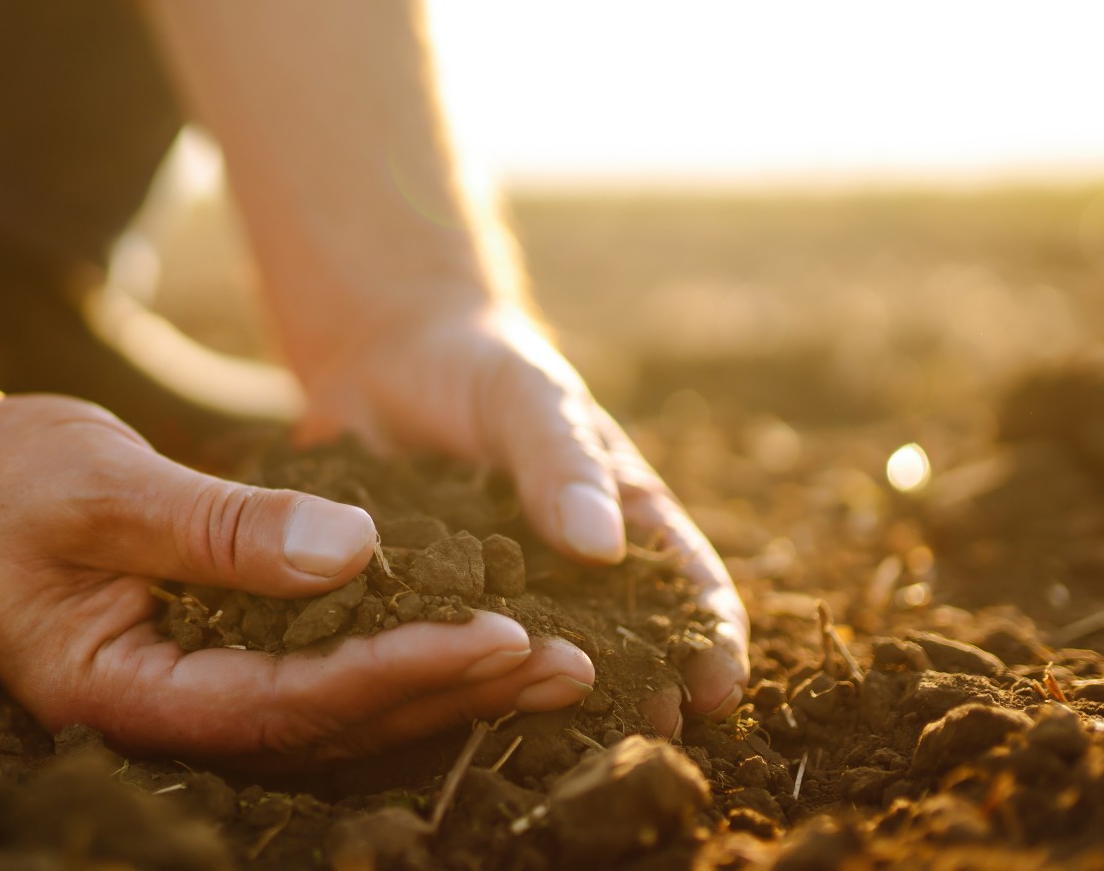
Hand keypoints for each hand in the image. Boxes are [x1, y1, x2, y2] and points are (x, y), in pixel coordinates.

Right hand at [0, 392, 596, 759]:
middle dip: (447, 694)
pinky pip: (308, 674)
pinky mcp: (198, 658)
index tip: (501, 636)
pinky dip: (388, 654)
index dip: (400, 674)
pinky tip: (461, 636)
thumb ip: (221, 528)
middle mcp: (157, 717)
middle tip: (568, 664)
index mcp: (120, 695)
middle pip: (326, 728)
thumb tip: (361, 552)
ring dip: (436, 686)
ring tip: (548, 662)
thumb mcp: (102, 486)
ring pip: (328, 712)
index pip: (286, 705)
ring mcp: (179, 694)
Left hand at [295, 306, 749, 735]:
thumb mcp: (529, 400)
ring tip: (564, 749)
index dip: (710, 640)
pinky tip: (453, 715)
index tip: (718, 689)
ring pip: (536, 660)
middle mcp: (568, 570)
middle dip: (642, 693)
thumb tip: (602, 547)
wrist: (386, 355)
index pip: (685, 586)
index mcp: (620, 516)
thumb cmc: (484, 369)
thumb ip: (562, 463)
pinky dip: (456, 682)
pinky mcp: (427, 603)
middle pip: (622, 645)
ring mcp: (501, 592)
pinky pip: (445, 648)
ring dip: (553, 703)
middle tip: (648, 741)